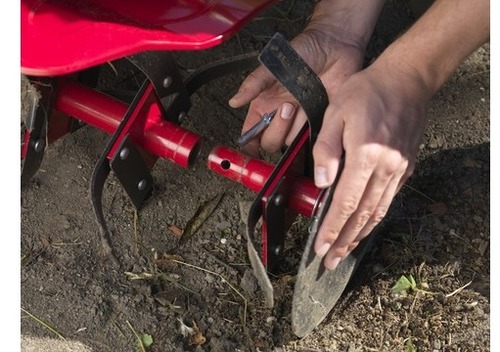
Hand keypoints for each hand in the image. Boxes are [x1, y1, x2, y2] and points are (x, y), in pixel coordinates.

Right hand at [229, 24, 364, 156]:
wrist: (336, 44)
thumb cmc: (304, 50)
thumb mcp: (274, 65)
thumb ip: (254, 84)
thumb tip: (234, 101)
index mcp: (265, 105)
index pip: (252, 135)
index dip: (249, 147)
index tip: (250, 150)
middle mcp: (280, 117)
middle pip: (271, 143)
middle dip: (277, 129)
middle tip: (287, 106)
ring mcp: (300, 121)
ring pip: (291, 142)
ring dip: (295, 127)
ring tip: (302, 104)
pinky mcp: (320, 121)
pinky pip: (314, 138)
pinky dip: (314, 132)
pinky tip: (315, 112)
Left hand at [313, 58, 429, 269]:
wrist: (406, 80)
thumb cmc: (367, 92)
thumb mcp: (336, 112)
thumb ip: (326, 149)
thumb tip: (321, 182)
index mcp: (366, 154)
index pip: (345, 202)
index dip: (331, 228)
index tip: (320, 248)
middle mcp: (386, 167)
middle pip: (362, 215)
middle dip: (344, 242)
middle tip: (330, 262)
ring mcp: (399, 169)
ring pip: (378, 212)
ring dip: (360, 236)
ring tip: (345, 253)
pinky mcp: (405, 167)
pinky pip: (388, 200)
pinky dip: (374, 218)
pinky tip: (364, 227)